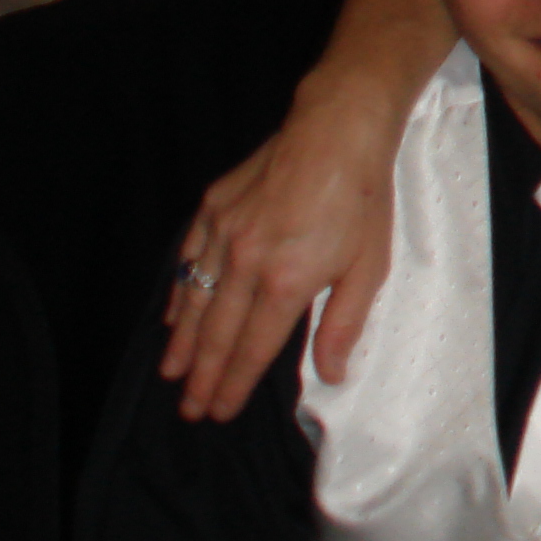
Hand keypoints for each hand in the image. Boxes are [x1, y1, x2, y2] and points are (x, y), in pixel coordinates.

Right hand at [159, 107, 399, 419]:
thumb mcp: (370, 266)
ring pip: (194, 300)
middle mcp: (246, 263)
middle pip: (217, 334)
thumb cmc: (363, 199)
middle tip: (187, 410)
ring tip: (170, 373)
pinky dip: (178, 291)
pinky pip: (187, 259)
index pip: (253, 349)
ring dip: (181, 342)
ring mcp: (224, 232)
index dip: (235, 385)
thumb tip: (331, 375)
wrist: (338, 128)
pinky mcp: (213, 206)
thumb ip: (344, 324)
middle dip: (201, 376)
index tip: (219, 412)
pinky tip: (174, 314)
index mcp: (286, 282)